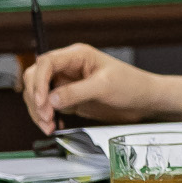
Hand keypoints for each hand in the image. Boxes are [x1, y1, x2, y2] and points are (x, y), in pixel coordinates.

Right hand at [21, 43, 167, 132]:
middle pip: (36, 78)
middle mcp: (68, 67)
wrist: (145, 100)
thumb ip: (76, 92)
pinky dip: (46, 116)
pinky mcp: (69, 98)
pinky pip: (48, 106)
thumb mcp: (105, 87)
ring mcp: (67, 83)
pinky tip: (54, 126)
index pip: (46, 63)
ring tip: (49, 126)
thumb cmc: (132, 85)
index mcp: (77, 56)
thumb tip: (51, 99)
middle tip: (46, 117)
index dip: (39, 82)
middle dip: (36, 98)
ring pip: (39, 93)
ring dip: (38, 111)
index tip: (42, 101)